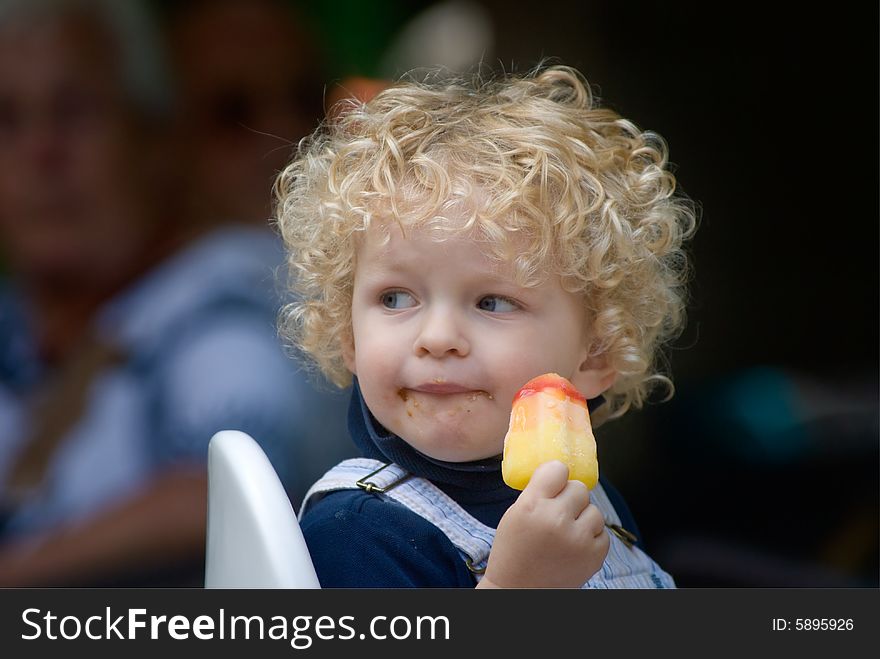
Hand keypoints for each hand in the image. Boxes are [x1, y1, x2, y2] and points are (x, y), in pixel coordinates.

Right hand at [479, 460, 608, 587]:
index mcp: (532, 505)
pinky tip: (574, 546)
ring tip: (566, 533)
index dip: (556, 477)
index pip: (558, 469)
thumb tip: (561, 470)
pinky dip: (591, 537)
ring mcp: (578, 539)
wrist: (518, 591)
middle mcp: (556, 520)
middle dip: (569, 499)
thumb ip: (537, 491)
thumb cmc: (514, 550)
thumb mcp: (515, 513)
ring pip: (594, 509)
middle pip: (579, 488)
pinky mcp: (594, 556)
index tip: (553, 485)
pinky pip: (603, 532)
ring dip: (582, 518)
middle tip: (557, 514)